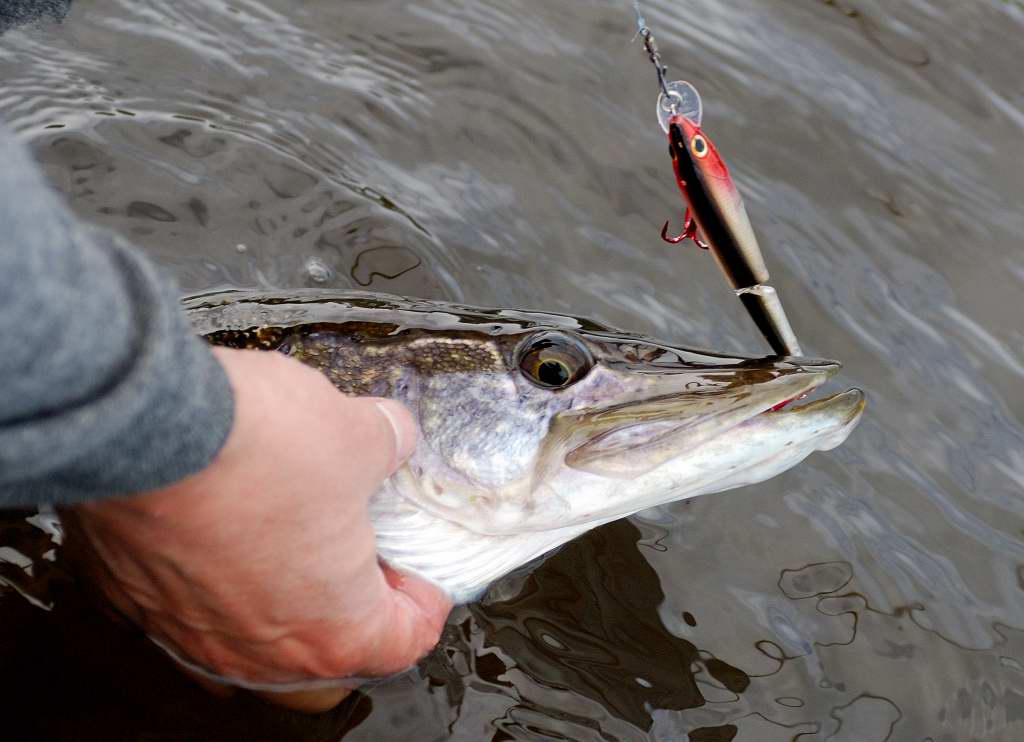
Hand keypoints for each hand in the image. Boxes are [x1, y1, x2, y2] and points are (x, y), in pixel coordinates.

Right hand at [62, 347, 450, 711]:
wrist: (145, 420)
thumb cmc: (257, 447)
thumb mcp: (358, 434)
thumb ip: (388, 444)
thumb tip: (391, 435)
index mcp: (332, 632)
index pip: (404, 641)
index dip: (425, 599)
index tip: (421, 570)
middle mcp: (258, 651)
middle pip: (328, 647)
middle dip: (352, 601)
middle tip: (363, 550)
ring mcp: (189, 630)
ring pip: (255, 631)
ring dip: (283, 588)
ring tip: (294, 532)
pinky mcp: (136, 596)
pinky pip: (191, 599)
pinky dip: (217, 571)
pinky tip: (227, 522)